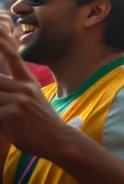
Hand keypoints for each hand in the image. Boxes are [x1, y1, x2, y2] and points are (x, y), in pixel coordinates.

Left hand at [0, 30, 77, 158]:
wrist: (57, 139)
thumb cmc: (42, 122)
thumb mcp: (32, 100)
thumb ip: (16, 90)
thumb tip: (2, 87)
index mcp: (28, 82)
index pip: (13, 58)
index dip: (3, 44)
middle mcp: (24, 88)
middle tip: (0, 93)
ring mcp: (18, 100)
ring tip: (1, 107)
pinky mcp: (12, 114)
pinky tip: (0, 119)